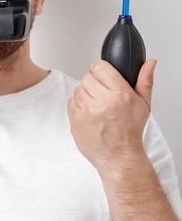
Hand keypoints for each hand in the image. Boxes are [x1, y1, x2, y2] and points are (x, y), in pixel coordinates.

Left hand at [67, 59, 157, 174]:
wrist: (118, 156)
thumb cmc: (130, 132)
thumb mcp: (143, 104)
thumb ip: (144, 81)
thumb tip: (149, 63)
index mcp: (120, 94)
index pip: (99, 67)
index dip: (100, 70)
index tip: (103, 76)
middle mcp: (103, 102)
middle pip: (87, 77)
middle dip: (94, 83)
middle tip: (101, 94)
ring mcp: (87, 112)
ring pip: (78, 89)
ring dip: (85, 95)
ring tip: (96, 106)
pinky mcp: (76, 120)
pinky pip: (71, 103)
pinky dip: (78, 106)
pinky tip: (89, 114)